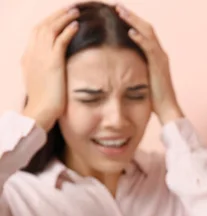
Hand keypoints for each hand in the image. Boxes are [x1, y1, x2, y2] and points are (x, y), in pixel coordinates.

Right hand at [21, 6, 79, 130]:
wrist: (40, 112)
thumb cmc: (45, 102)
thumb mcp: (43, 81)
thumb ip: (47, 70)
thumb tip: (57, 67)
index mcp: (28, 56)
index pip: (38, 32)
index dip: (51, 21)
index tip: (63, 16)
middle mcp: (32, 53)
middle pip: (43, 25)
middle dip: (58, 14)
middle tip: (72, 7)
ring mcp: (40, 56)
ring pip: (51, 29)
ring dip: (64, 17)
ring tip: (76, 10)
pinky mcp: (52, 63)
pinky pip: (59, 41)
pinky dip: (67, 30)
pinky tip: (77, 25)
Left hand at [116, 4, 182, 124]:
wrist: (167, 108)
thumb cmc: (153, 97)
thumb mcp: (142, 77)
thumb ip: (135, 67)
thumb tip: (120, 63)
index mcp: (156, 55)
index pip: (144, 32)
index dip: (131, 20)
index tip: (118, 12)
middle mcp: (160, 53)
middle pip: (146, 27)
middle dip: (131, 16)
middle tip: (117, 6)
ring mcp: (161, 58)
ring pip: (148, 33)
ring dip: (133, 21)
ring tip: (120, 12)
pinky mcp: (159, 66)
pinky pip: (150, 49)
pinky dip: (140, 39)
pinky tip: (130, 32)